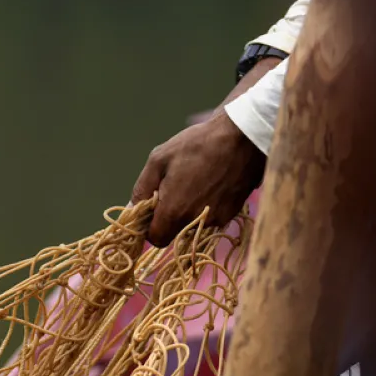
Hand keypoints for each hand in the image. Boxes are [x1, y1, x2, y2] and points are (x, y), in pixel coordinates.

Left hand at [130, 57, 280, 246]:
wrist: (243, 136)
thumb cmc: (196, 144)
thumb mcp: (159, 160)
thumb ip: (141, 189)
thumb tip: (132, 209)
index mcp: (175, 211)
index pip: (156, 239)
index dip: (150, 227)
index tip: (152, 211)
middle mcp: (196, 221)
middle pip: (175, 233)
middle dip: (169, 219)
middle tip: (172, 191)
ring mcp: (217, 219)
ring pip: (193, 226)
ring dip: (188, 211)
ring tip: (194, 182)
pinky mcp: (232, 213)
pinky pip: (210, 217)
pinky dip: (205, 206)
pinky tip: (209, 183)